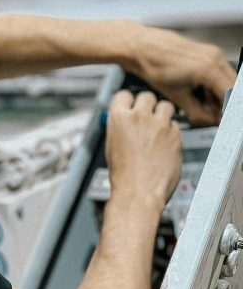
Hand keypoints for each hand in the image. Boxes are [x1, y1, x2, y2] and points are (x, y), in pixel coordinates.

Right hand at [106, 90, 182, 210]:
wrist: (138, 193)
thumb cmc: (124, 176)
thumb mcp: (112, 145)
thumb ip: (121, 127)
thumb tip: (127, 120)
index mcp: (119, 118)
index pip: (125, 95)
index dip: (129, 102)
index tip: (132, 107)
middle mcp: (140, 117)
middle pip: (147, 96)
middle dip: (148, 105)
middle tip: (147, 117)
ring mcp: (160, 126)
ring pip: (166, 106)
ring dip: (163, 114)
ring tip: (159, 128)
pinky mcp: (175, 136)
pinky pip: (176, 125)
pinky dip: (172, 131)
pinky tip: (165, 144)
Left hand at [134, 27, 236, 125]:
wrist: (142, 47)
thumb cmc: (154, 65)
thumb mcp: (177, 96)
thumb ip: (197, 112)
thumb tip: (209, 120)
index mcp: (208, 69)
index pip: (230, 95)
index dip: (228, 112)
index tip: (224, 120)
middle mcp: (214, 57)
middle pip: (232, 87)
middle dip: (226, 104)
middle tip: (218, 117)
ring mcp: (211, 52)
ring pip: (227, 79)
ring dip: (222, 95)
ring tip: (211, 109)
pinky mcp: (207, 52)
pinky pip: (220, 71)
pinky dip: (216, 85)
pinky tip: (205, 96)